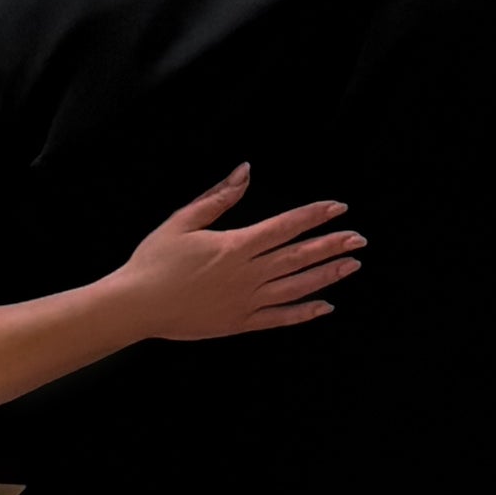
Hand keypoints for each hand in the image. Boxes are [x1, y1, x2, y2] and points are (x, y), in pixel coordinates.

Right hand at [121, 165, 360, 340]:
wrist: (136, 305)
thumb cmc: (154, 261)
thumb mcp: (182, 221)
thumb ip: (218, 197)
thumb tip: (245, 171)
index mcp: (235, 246)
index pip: (285, 227)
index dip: (313, 216)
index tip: (338, 208)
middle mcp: (247, 274)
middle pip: (298, 257)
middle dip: (332, 245)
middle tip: (359, 239)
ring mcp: (246, 301)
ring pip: (296, 287)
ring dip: (327, 276)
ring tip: (351, 265)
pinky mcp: (239, 323)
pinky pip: (280, 318)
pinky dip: (304, 312)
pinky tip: (325, 306)